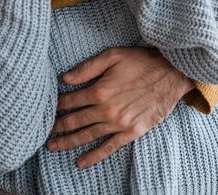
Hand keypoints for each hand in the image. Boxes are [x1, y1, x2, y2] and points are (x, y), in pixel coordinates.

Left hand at [47, 47, 193, 167]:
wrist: (172, 74)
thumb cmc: (143, 61)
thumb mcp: (114, 55)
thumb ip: (88, 67)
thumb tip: (65, 77)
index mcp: (100, 90)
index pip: (71, 100)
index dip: (58, 105)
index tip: (48, 110)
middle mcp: (106, 110)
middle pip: (75, 121)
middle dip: (58, 127)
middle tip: (45, 133)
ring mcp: (119, 123)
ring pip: (88, 136)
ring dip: (69, 142)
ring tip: (53, 147)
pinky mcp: (132, 132)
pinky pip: (109, 147)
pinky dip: (94, 156)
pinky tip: (81, 162)